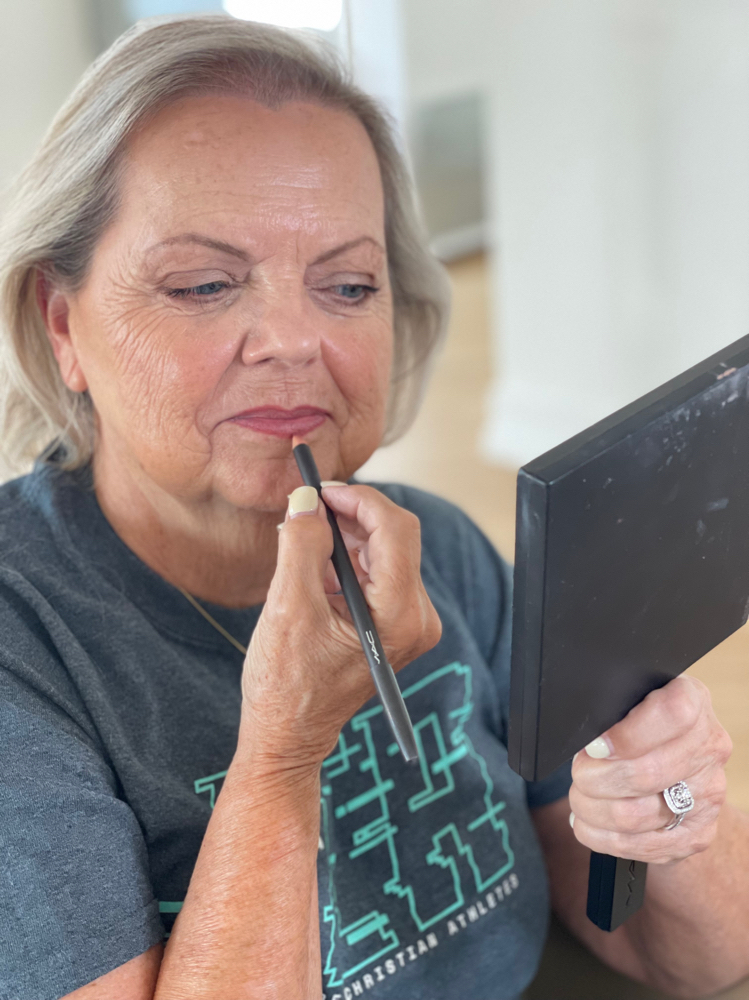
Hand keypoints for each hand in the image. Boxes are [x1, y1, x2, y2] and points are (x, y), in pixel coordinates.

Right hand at [239, 484, 441, 767]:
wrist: (288, 736)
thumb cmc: (286, 686)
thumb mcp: (287, 608)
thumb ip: (300, 546)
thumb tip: (306, 500)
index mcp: (400, 615)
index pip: (395, 530)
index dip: (358, 500)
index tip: (320, 490)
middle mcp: (416, 617)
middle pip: (393, 538)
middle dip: (348, 516)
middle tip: (304, 506)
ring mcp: (407, 623)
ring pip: (381, 552)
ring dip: (342, 538)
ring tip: (299, 540)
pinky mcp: (393, 625)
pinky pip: (375, 574)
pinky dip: (343, 560)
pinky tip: (311, 567)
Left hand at [569, 675, 732, 863]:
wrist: (681, 764)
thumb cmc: (641, 726)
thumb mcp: (630, 702)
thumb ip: (613, 711)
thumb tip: (584, 738)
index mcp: (692, 701)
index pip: (671, 714)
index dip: (627, 735)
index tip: (595, 747)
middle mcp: (709, 748)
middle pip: (645, 773)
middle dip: (594, 778)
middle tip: (580, 774)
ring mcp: (708, 794)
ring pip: (635, 815)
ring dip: (592, 809)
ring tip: (580, 799)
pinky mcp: (698, 833)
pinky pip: (641, 846)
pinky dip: (601, 837)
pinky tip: (588, 824)